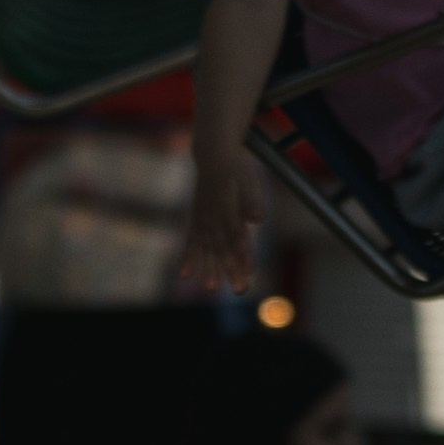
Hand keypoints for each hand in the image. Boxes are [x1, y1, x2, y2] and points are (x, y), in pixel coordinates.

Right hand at [182, 153, 266, 292]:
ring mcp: (202, 220)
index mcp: (228, 208)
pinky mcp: (196, 220)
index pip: (237, 235)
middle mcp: (213, 217)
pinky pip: (191, 241)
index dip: (244, 253)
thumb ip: (252, 201)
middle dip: (231, 269)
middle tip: (241, 290)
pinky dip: (188, 257)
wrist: (213, 154)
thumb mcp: (249, 180)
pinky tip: (185, 275)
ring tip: (211, 288)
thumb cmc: (236, 168)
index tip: (251, 271)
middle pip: (223, 247)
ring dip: (209, 268)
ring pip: (207, 248)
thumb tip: (258, 218)